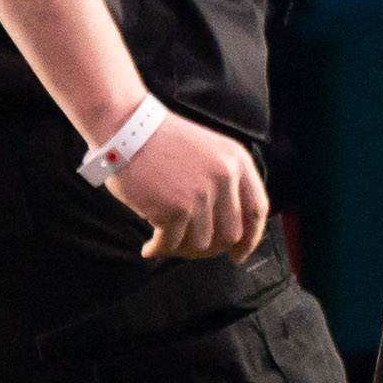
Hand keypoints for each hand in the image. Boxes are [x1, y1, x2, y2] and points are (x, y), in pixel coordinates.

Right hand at [107, 113, 268, 261]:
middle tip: (188, 250)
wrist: (125, 127)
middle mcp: (225, 177)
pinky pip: (171, 244)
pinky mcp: (175, 208)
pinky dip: (159, 249)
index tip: (238, 255)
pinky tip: (149, 248)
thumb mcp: (208, 152)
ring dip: (181, 249)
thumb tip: (229, 234)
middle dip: (209, 249)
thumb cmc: (160, 142)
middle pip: (230, 234)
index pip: (256, 209)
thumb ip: (224, 184)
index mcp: (237, 161)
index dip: (250, 239)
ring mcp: (201, 193)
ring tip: (163, 242)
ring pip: (201, 243)